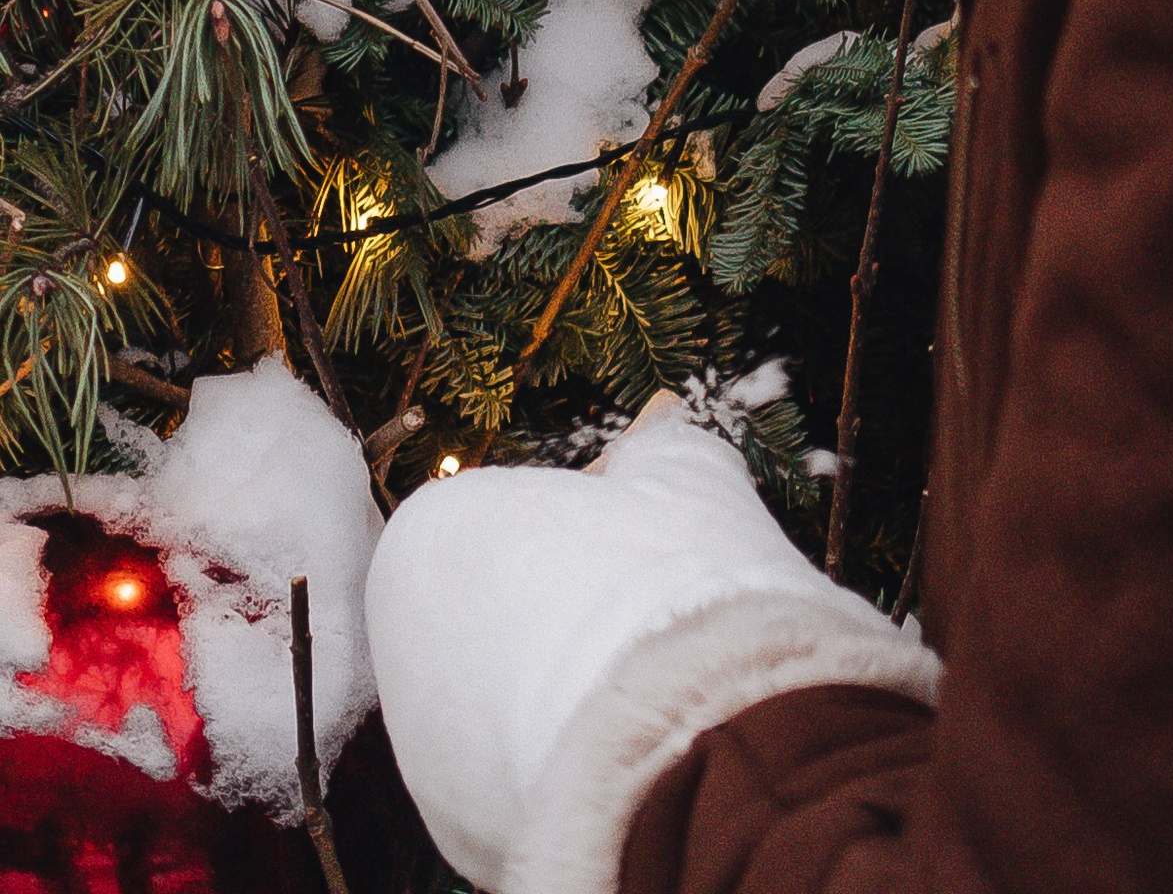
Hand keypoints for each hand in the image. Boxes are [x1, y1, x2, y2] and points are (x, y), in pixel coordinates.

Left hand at [366, 401, 932, 893]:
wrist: (678, 743)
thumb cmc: (670, 577)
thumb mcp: (682, 474)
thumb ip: (656, 449)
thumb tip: (661, 431)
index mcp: (429, 537)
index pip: (496, 518)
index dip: (574, 522)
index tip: (631, 534)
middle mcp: (399, 647)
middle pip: (491, 614)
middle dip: (558, 609)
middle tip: (640, 608)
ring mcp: (425, 753)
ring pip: (501, 705)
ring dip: (557, 692)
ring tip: (644, 684)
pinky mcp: (460, 832)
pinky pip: (515, 778)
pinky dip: (559, 765)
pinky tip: (625, 747)